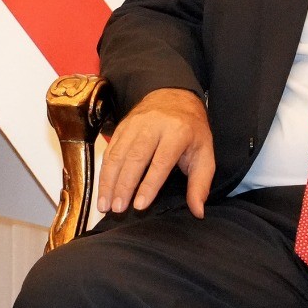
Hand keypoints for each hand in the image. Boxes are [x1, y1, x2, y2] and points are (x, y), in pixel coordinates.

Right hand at [99, 88, 215, 216]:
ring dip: (109, 181)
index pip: (161, 162)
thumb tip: (198, 211)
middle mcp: (153, 126)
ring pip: (117, 155)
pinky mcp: (121, 127)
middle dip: (123, 185)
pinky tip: (102, 189)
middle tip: (117, 209)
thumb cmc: (191, 130)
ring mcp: (134, 125)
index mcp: (177, 132)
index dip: (149, 184)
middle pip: (134, 158)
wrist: (174, 96)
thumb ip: (200, 183)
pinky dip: (104, 171)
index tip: (139, 205)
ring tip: (105, 204)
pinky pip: (110, 150)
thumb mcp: (205, 153)